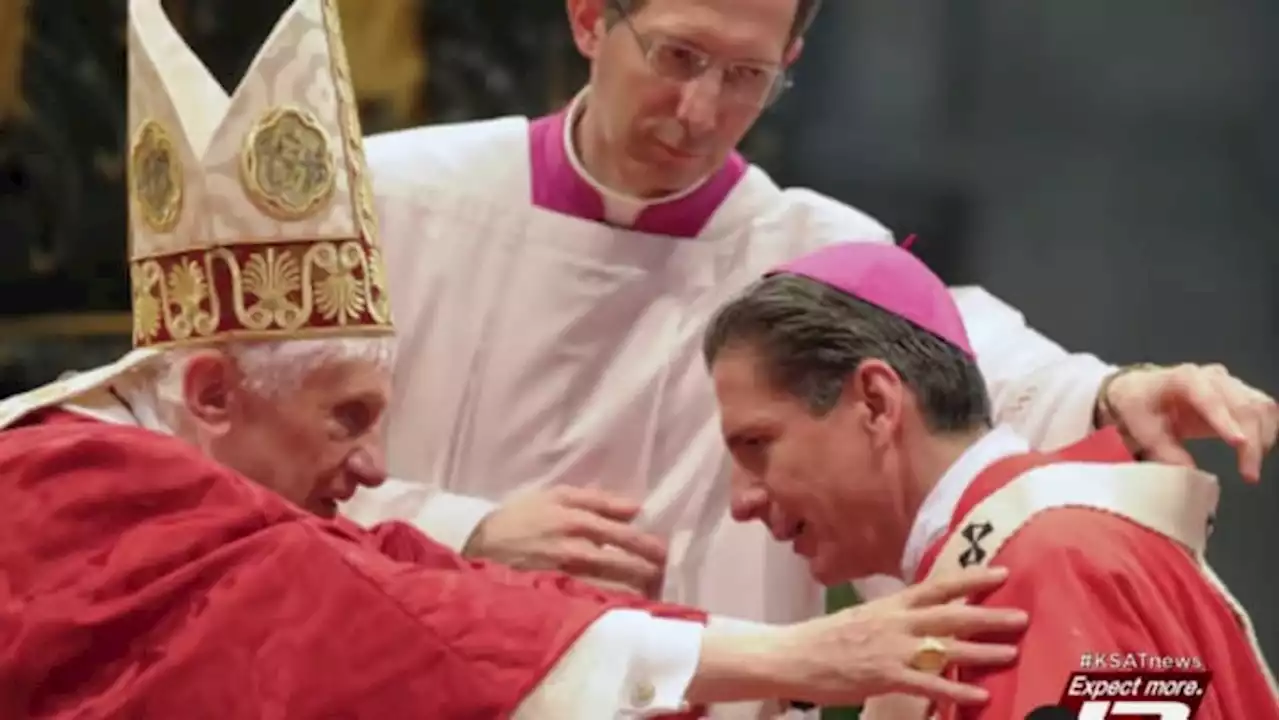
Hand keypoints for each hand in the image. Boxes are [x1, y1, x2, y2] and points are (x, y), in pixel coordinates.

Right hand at [462, 485, 667, 596]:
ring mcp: (565, 576)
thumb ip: (597, 499)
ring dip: (636, 593)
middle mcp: (575, 548)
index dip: (649, 547)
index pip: (626, 535)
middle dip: (649, 573)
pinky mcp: (555, 597)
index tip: (662, 554)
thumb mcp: (555, 495)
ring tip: (647, 595)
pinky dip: (610, 607)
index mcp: (577, 519)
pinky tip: (621, 608)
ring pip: (614, 590)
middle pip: (626, 565)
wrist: (478, 545)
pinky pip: (592, 605)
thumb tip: (636, 507)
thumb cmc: (522, 518)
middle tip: (660, 578)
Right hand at [769, 566, 1024, 707]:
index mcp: (891, 604)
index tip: (1000, 573)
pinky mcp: (886, 676)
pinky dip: (955, 689)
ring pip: (946, 649)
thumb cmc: (826, 639)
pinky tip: (978, 694)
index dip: (970, 580)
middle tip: (1022, 615)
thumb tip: (921, 618)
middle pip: (951, 615)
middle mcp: (896, 622)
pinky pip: (928, 684)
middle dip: (989, 615)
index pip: (937, 586)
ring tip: (1012, 653)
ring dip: (982, 652)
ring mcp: (892, 649)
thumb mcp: (863, 618)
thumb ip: (894, 617)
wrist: (794, 656)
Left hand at [1100, 363, 1277, 481]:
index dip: (1225, 421)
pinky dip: (1266, 432)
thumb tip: (1189, 472)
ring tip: (1250, 468)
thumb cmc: (1140, 404)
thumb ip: (1164, 450)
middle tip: (1248, 473)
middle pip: (1243, 405)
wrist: (1142, 390)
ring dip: (1263, 439)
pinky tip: (1255, 453)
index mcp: (1184, 378)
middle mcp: (1212, 376)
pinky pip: (1263, 411)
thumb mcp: (1141, 427)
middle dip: (1251, 441)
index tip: (1238, 443)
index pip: (1209, 398)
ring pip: (1260, 407)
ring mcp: (1229, 383)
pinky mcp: (1239, 394)